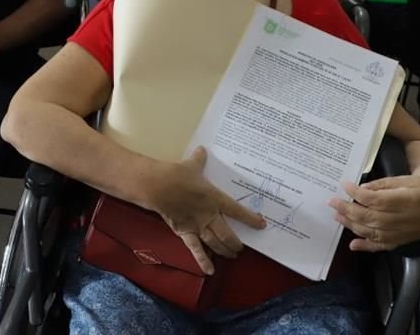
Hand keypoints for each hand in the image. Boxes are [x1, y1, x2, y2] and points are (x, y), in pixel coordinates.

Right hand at [151, 147, 266, 274]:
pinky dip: (203, 261)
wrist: (158, 185)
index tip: (262, 225)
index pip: (237, 211)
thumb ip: (199, 159)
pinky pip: (196, 249)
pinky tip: (211, 271)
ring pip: (216, 243)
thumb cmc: (177, 174)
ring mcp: (198, 225)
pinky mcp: (185, 232)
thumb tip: (202, 149)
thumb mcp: (191, 165)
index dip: (251, 219)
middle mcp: (210, 215)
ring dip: (226, 251)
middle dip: (236, 243)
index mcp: (215, 198)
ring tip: (232, 255)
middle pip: (228, 234)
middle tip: (241, 247)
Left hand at [329, 176, 419, 251]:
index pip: (376, 200)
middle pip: (370, 217)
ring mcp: (402, 233)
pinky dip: (366, 247)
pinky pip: (382, 246)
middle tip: (332, 201)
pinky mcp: (401, 241)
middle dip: (348, 209)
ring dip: (351, 225)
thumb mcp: (405, 180)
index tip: (344, 184)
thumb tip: (362, 189)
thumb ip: (383, 185)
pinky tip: (353, 245)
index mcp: (406, 201)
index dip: (358, 193)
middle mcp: (403, 220)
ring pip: (372, 232)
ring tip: (337, 215)